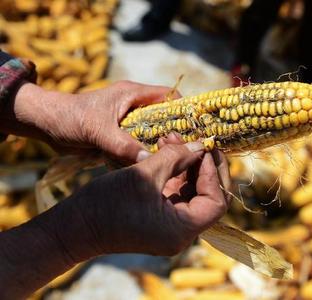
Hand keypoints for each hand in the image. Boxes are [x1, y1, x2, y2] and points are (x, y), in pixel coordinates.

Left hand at [4, 80, 179, 163]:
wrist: (47, 125)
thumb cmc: (71, 118)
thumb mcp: (98, 130)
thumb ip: (122, 144)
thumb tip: (148, 160)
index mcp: (133, 94)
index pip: (168, 96)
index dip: (183, 109)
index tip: (194, 129)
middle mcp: (134, 107)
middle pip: (163, 117)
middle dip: (173, 133)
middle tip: (183, 152)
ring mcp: (126, 122)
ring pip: (151, 134)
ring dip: (157, 146)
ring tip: (170, 162)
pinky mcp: (119, 136)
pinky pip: (138, 145)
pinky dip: (143, 154)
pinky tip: (148, 166)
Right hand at [63, 137, 230, 256]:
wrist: (75, 226)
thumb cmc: (106, 203)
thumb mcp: (144, 174)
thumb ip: (176, 157)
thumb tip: (199, 145)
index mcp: (182, 230)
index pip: (216, 202)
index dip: (213, 173)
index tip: (202, 148)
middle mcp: (181, 232)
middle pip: (208, 196)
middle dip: (202, 165)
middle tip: (195, 140)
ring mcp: (170, 225)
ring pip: (192, 192)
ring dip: (187, 164)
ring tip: (172, 138)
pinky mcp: (159, 216)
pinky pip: (176, 192)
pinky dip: (174, 172)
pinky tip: (165, 150)